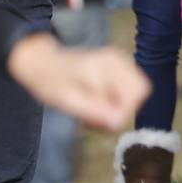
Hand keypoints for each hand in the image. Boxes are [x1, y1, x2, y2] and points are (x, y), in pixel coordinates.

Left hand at [6, 32, 150, 131]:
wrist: (42, 64)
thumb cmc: (50, 82)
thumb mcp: (67, 101)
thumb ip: (93, 111)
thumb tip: (118, 123)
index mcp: (104, 66)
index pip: (132, 98)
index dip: (118, 116)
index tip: (96, 122)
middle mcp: (117, 59)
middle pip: (140, 92)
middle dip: (122, 110)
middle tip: (96, 117)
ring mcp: (120, 60)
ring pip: (137, 92)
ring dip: (120, 107)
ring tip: (96, 110)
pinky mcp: (119, 65)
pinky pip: (130, 88)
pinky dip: (118, 100)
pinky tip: (99, 102)